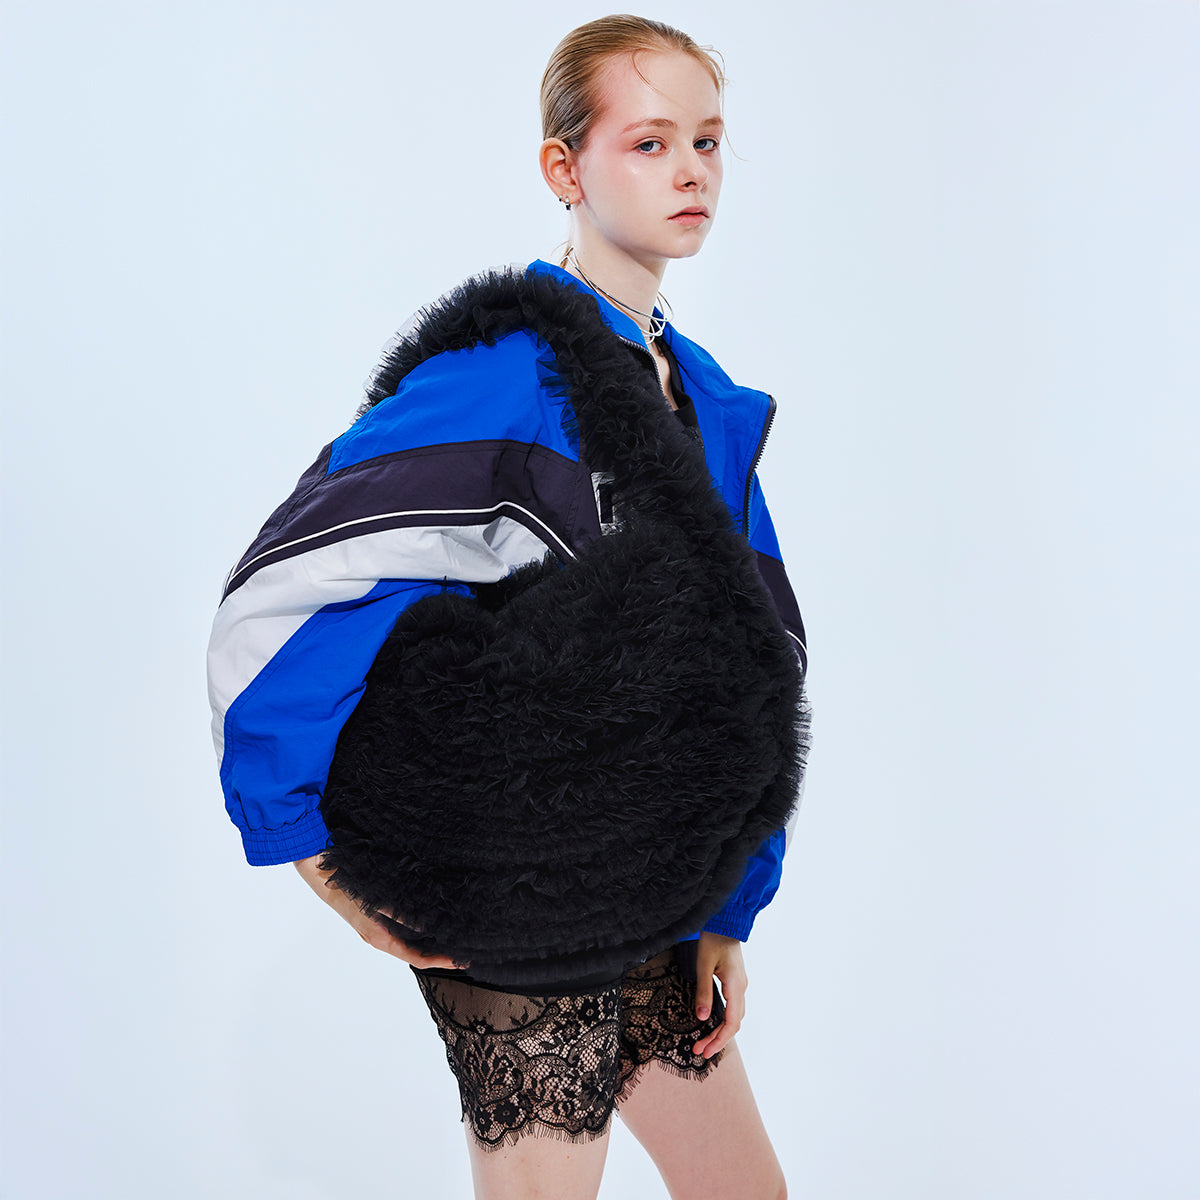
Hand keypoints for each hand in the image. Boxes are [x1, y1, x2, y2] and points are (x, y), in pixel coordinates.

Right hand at [293, 854, 466, 969]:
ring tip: (455, 936)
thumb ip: (399, 914)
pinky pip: (404, 929)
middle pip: (416, 953)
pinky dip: (421, 928)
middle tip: (465, 950)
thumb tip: (426, 926)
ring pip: (410, 941)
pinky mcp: (377, 916)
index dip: (439, 961)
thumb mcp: (375, 901)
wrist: (321, 872)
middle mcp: (380, 937)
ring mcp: (378, 928)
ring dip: (432, 941)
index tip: (460, 960)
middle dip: (440, 953)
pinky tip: (434, 918)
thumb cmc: (347, 887)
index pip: (416, 958)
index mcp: (380, 938)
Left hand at [692, 931, 746, 1058]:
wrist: (725, 921)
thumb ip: (703, 992)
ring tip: (703, 1042)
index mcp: (736, 986)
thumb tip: (702, 1018)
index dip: (719, 1039)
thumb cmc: (713, 940)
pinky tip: (711, 1024)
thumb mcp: (703, 966)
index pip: (732, 1022)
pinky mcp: (735, 981)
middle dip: (717, 1040)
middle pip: (733, 1023)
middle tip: (700, 1052)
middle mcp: (741, 988)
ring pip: (734, 1016)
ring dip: (719, 1031)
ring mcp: (740, 985)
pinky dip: (723, 1020)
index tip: (705, 1051)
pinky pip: (733, 1007)